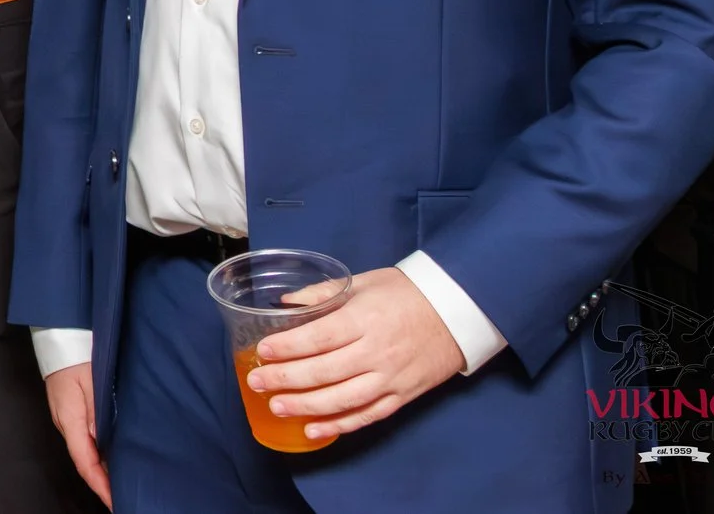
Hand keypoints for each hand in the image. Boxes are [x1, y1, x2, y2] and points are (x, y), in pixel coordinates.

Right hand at [43, 363, 111, 507]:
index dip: (100, 485)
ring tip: (123, 483)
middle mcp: (66, 423)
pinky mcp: (71, 411)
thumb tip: (101, 440)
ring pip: (85, 452)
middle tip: (125, 497)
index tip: (115, 502)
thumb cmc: (78, 354)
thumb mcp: (92, 380)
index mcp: (70, 419)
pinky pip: (85, 440)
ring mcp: (67, 418)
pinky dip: (99, 454)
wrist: (60, 334)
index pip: (85, 462)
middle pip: (85, 462)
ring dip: (102, 469)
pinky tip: (113, 457)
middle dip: (103, 483)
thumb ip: (97, 411)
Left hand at [249, 266, 464, 440]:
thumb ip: (323, 293)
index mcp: (364, 319)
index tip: (262, 351)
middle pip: (325, 371)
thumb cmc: (406, 293)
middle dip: (286, 379)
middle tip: (256, 382)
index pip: (318, 337)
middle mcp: (376, 352)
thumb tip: (285, 304)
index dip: (288, 347)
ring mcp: (390, 378)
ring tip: (277, 408)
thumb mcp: (363, 282)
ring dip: (307, 407)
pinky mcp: (402, 396)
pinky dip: (340, 425)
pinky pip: (367, 416)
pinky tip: (314, 430)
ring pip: (343, 399)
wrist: (456, 312)